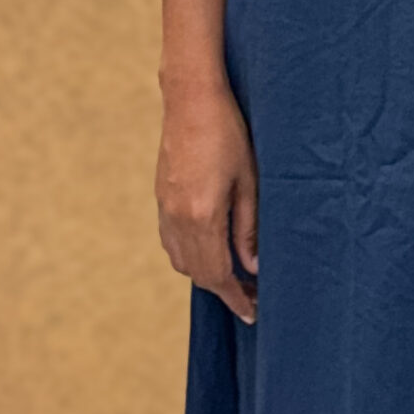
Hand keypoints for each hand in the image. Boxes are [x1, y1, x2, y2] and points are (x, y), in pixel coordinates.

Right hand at [155, 79, 257, 322]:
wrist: (191, 99)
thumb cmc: (229, 133)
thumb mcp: (250, 181)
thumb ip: (249, 228)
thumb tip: (253, 268)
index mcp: (202, 216)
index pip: (218, 274)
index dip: (236, 298)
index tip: (253, 313)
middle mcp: (177, 218)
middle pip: (198, 273)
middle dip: (224, 291)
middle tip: (252, 297)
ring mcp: (164, 209)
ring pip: (182, 261)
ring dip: (206, 274)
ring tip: (236, 277)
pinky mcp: (161, 198)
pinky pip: (172, 242)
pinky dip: (191, 256)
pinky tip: (211, 250)